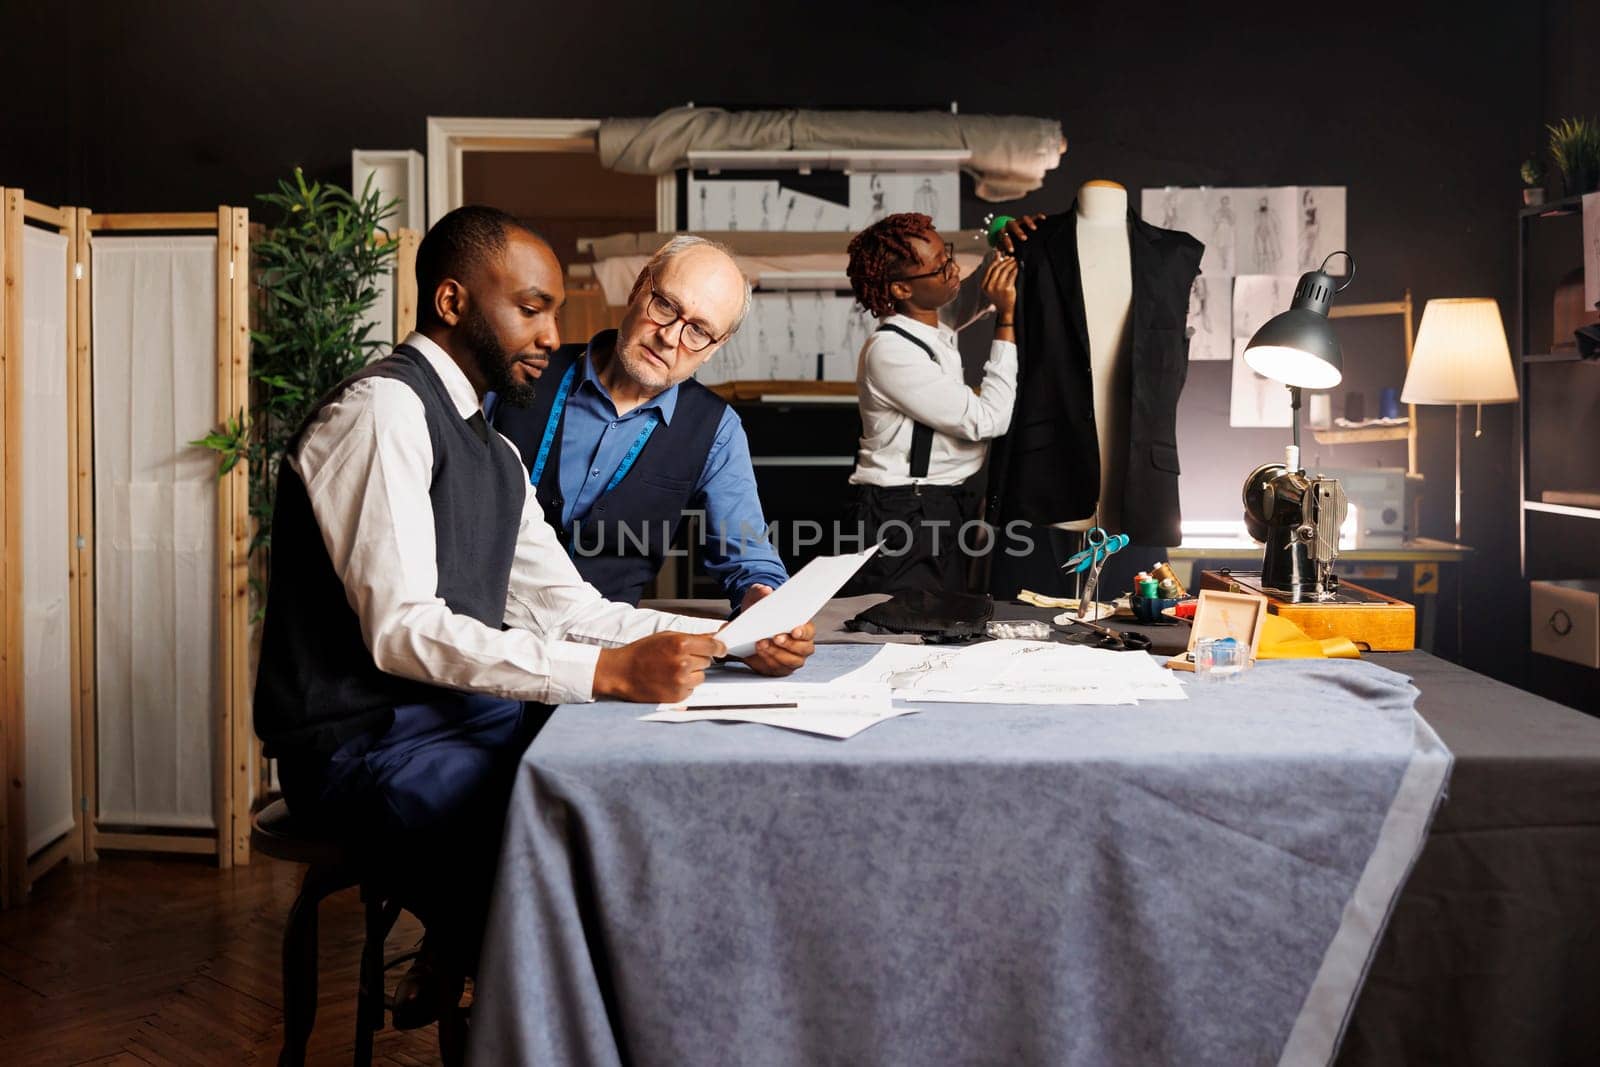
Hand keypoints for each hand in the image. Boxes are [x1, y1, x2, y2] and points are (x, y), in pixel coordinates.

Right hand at [593, 631, 725, 702]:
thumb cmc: (641, 652)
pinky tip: (668, 681)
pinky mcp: (677, 696)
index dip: (719, 647)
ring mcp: (681, 681)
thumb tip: (715, 637)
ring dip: (692, 674)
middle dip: (698, 659)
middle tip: (678, 659)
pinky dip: (684, 686)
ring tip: (672, 671)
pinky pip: (692, 689)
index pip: (714, 646)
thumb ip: (692, 638)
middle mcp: (683, 662)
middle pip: (707, 661)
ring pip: (701, 676)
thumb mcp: (666, 637)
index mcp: (681, 644)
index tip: (721, 649)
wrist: (621, 672)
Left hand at [730, 584, 814, 675]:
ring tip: (762, 644)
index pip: (809, 633)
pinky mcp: (776, 668)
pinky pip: (773, 669)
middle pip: (802, 651)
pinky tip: (757, 652)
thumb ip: (762, 593)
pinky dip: (765, 661)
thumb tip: (766, 591)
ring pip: (788, 662)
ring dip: (775, 654)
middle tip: (776, 637)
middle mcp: (800, 647)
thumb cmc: (761, 612)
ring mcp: (789, 660)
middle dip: (789, 645)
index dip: (803, 632)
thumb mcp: (759, 598)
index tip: (794, 630)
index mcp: (803, 628)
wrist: (748, 626)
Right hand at [980, 255, 1020, 316]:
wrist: (1005, 310)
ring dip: (1011, 264)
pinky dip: (1016, 269)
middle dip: (1005, 261)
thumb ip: (993, 273)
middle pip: (997, 268)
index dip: (996, 260)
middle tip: (1011, 258)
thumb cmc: (1000, 297)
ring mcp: (998, 287)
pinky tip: (1018, 267)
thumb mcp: (993, 286)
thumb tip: (997, 255)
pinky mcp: (1007, 288)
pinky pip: (1012, 275)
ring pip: (1005, 270)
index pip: (990, 269)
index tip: (1001, 256)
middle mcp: (990, 286)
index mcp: (984, 285)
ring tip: (1015, 261)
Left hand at [994, 213, 1044, 255]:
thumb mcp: (1006, 249)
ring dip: (1028, 223)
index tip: (1012, 250)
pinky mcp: (1028, 219)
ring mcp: (1019, 221)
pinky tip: (1043, 218)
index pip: (1004, 237)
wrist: (1011, 234)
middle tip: (1024, 238)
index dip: (1007, 244)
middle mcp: (1011, 225)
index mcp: (1004, 233)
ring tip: (1034, 228)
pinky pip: (1033, 216)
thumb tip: (1010, 264)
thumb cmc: (1009, 244)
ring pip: (1023, 219)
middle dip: (1018, 232)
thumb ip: (1008, 255)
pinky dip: (1038, 217)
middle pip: (1013, 225)